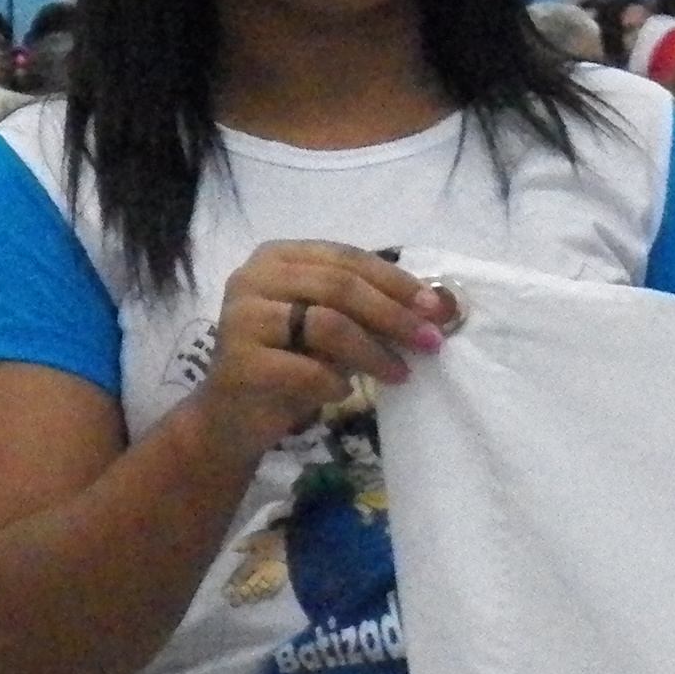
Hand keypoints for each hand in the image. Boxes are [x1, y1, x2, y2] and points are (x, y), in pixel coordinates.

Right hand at [198, 243, 454, 459]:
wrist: (234, 416)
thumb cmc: (290, 364)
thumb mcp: (331, 327)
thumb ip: (372, 310)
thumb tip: (440, 306)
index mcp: (278, 257)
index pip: (348, 258)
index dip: (397, 281)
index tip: (438, 308)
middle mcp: (253, 278)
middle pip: (340, 286)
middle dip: (394, 315)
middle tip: (431, 342)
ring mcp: (242, 317)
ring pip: (327, 324)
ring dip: (374, 352)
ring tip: (400, 374)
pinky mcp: (240, 362)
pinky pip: (307, 369)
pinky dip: (335, 382)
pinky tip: (343, 391)